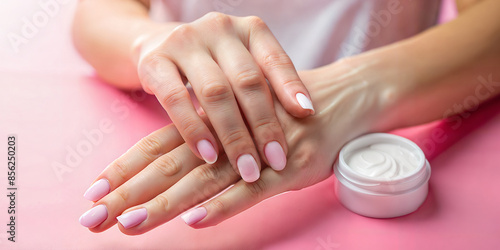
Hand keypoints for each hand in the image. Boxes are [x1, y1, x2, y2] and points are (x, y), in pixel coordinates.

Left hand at [79, 57, 392, 232]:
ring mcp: (254, 154)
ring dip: (164, 203)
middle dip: (128, 194)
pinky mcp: (284, 170)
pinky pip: (249, 191)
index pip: (156, 146)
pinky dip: (221, 205)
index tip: (92, 193)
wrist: (335, 100)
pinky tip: (195, 220)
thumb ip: (207, 137)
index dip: (122, 170)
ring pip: (201, 181)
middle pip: (167, 165)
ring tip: (130, 224)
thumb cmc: (280, 113)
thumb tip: (169, 166)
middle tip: (92, 218)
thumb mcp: (238, 118)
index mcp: (209, 122)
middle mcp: (224, 136)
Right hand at [135, 12, 313, 181]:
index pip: (274, 59)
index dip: (291, 87)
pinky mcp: (154, 60)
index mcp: (247, 29)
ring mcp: (184, 42)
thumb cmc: (213, 66)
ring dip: (233, 135)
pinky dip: (194, 130)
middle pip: (247, 80)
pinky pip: (176, 98)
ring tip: (246, 168)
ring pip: (215, 92)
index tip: (308, 115)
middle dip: (264, 125)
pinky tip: (208, 155)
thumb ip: (267, 87)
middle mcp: (218, 29)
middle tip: (276, 160)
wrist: (157, 47)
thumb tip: (305, 117)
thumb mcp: (242, 68)